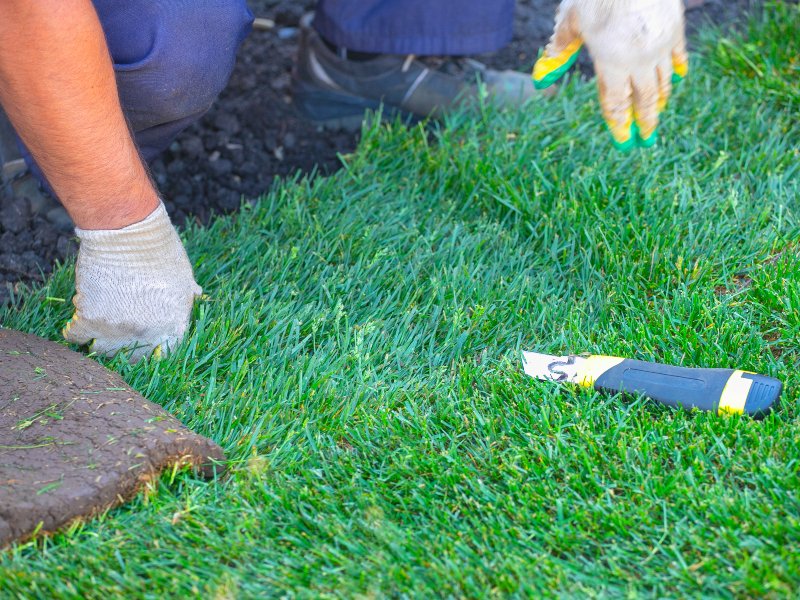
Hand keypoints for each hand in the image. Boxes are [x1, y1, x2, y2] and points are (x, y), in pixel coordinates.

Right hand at [63, 202, 201, 361]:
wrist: (128, 233)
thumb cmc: (160, 248)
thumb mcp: (184, 274)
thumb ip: (186, 293)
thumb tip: (198, 295)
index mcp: (173, 324)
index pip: (166, 354)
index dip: (153, 351)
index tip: (144, 346)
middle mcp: (147, 333)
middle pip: (132, 359)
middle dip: (125, 350)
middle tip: (117, 338)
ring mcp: (118, 329)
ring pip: (102, 352)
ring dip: (99, 343)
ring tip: (98, 329)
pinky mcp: (90, 319)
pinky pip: (75, 337)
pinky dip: (74, 331)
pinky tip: (77, 322)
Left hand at [532, 0, 687, 149]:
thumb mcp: (571, 21)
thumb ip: (559, 51)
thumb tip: (540, 80)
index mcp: (612, 63)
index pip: (616, 102)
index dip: (619, 124)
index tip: (624, 142)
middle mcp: (640, 60)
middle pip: (644, 98)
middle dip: (645, 120)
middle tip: (647, 139)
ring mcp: (660, 44)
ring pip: (663, 80)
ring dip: (660, 99)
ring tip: (658, 113)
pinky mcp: (675, 27)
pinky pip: (678, 55)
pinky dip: (677, 69)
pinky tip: (678, 79)